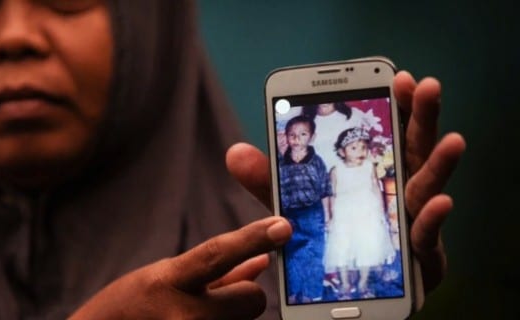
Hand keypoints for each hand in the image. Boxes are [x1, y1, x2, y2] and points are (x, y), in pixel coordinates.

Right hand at [70, 217, 291, 319]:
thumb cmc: (131, 308)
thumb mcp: (168, 278)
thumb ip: (220, 272)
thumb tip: (264, 259)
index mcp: (170, 282)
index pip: (218, 253)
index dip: (253, 237)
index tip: (284, 226)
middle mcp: (183, 315)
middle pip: (253, 300)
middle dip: (244, 298)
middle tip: (218, 300)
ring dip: (231, 319)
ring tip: (195, 317)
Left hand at [226, 71, 465, 292]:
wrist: (350, 286)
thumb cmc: (332, 235)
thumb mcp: (294, 205)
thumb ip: (270, 180)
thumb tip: (235, 151)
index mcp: (372, 170)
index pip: (385, 131)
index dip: (394, 104)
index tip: (398, 76)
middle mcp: (397, 188)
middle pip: (412, 148)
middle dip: (422, 116)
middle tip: (427, 85)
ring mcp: (411, 219)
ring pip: (426, 187)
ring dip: (439, 163)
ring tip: (453, 139)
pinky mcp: (417, 255)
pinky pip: (425, 235)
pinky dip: (431, 220)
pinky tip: (438, 203)